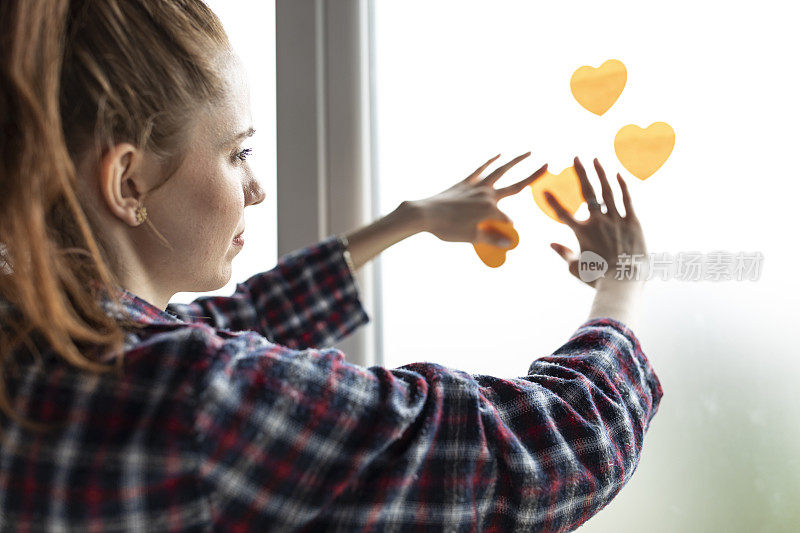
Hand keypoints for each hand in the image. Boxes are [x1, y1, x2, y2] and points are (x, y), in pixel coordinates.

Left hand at [413, 152, 547, 246]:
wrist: (425, 214)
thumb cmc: (447, 229)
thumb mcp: (471, 238)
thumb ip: (492, 239)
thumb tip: (510, 242)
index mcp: (490, 210)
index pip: (506, 220)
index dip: (505, 230)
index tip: (499, 238)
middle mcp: (486, 194)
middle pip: (515, 185)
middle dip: (532, 176)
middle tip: (547, 165)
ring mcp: (476, 186)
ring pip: (500, 171)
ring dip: (515, 161)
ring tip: (527, 152)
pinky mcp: (465, 182)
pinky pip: (480, 169)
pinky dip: (489, 162)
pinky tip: (498, 155)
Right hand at [546, 156, 645, 287]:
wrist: (624, 282)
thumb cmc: (598, 278)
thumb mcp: (575, 268)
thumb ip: (563, 253)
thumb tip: (551, 243)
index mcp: (582, 233)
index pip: (562, 214)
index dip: (552, 202)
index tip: (544, 190)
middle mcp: (597, 222)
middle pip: (587, 192)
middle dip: (580, 173)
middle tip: (576, 157)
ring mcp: (616, 220)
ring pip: (607, 191)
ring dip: (600, 173)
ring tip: (595, 159)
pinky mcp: (632, 222)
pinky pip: (626, 200)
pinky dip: (622, 186)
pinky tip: (617, 174)